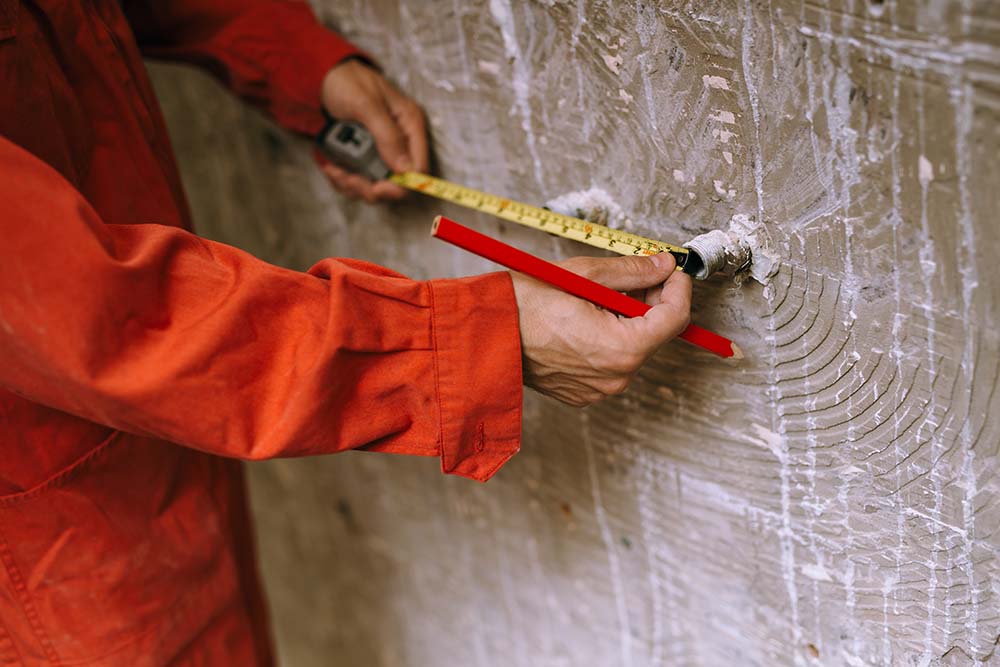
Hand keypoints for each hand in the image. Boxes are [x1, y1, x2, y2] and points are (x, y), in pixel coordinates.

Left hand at [319, 59, 427, 202]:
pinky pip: (360, 181)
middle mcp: (401, 142)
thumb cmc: (347, 82)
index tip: (376, 188)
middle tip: (347, 179)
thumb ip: (387, 135)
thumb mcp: (366, 104)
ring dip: (354, 185)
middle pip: (397, 183)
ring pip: (377, 186)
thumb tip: (406, 169)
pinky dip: (344, 180)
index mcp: (410, 125)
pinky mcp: (367, 157)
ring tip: (334, 171)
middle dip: (371, 187)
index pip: (419, 168)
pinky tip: (331, 168)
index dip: (401, 185)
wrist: (323, 77)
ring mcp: (383, 151)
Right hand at [511, 253, 691, 406]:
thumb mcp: (584, 274)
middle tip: (630, 275)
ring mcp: (598, 390)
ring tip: (595, 297)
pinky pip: (608, 363)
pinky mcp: (582, 393)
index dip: (678, 286)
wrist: (484, 335)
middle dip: (649, 301)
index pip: (675, 317)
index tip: (670, 268)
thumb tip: (662, 266)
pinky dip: (605, 339)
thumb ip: (632, 272)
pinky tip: (581, 320)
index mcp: (622, 350)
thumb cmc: (525, 304)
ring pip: (631, 348)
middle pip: (654, 334)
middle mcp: (616, 378)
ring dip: (625, 320)